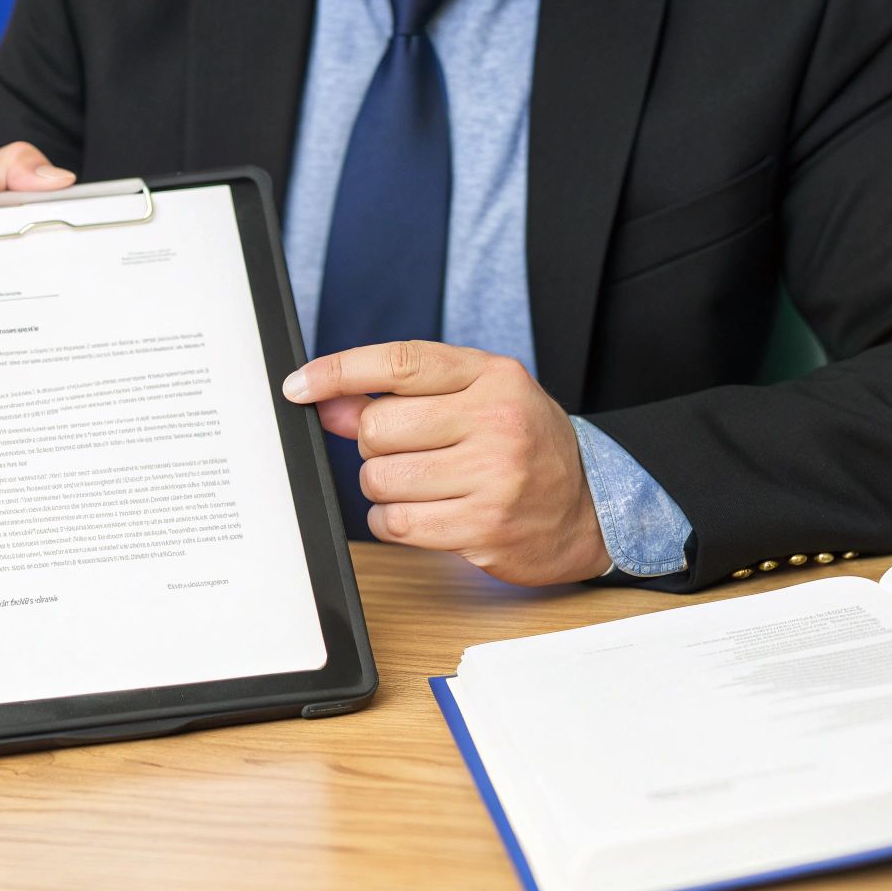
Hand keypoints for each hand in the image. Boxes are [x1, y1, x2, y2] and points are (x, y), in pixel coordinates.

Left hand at [282, 341, 611, 585]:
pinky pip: (396, 524)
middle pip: (377, 429)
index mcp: (492, 377)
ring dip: (385, 489)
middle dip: (376, 448)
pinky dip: (395, 522)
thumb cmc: (524, 447)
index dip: (338, 371)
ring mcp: (493, 476)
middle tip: (409, 454)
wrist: (592, 507)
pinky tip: (427, 514)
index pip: (398, 363)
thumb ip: (404, 398)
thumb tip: (328, 403)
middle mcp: (495, 421)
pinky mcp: (483, 527)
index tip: (299, 385)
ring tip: (425, 487)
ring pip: (380, 480)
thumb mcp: (477, 401)